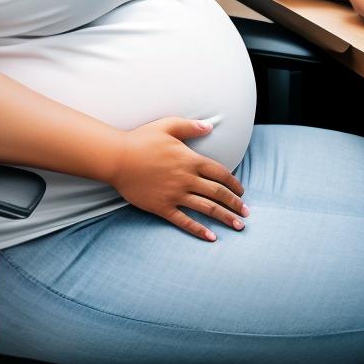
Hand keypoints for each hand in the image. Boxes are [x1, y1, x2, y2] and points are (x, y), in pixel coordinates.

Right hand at [107, 116, 247, 241]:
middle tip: (246, 213)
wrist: (117, 158)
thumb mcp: (167, 126)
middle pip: (218, 193)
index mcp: (190, 160)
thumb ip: (190, 127)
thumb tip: (210, 126)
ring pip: (206, 208)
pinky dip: (199, 230)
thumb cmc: (141, 140)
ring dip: (224, 217)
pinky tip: (211, 237)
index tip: (242, 191)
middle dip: (235, 204)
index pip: (220, 173)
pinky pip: (184, 221)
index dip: (234, 183)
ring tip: (238, 226)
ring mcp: (175, 194)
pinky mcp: (162, 206)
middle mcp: (186, 178)